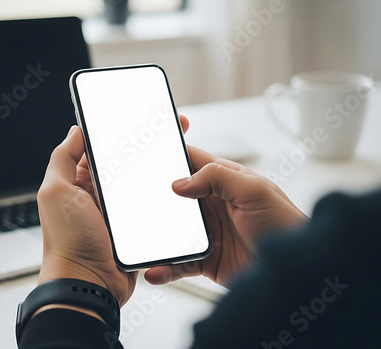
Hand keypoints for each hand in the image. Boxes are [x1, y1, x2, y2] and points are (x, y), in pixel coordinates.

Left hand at [36, 116, 190, 305]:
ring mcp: (117, 210)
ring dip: (154, 172)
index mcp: (78, 181)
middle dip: (143, 148)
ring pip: (140, 183)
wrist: (89, 284)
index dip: (115, 132)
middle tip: (165, 133)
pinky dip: (159, 196)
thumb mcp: (55, 192)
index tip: (135, 118)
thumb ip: (61, 158)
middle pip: (124, 163)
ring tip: (174, 155)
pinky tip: (173, 186)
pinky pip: (149, 205)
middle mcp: (97, 194)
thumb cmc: (68, 243)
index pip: (98, 148)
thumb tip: (75, 131)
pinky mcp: (134, 226)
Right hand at [145, 144, 307, 286]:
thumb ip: (217, 177)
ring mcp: (207, 233)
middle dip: (154, 200)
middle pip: (174, 197)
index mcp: (225, 180)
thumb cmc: (285, 225)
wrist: (297, 272)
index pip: (191, 161)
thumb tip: (180, 183)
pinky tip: (155, 270)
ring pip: (172, 231)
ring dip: (156, 237)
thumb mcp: (254, 190)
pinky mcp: (206, 259)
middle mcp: (213, 204)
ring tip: (140, 243)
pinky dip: (165, 267)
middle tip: (132, 202)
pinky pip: (179, 261)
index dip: (170, 156)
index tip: (146, 155)